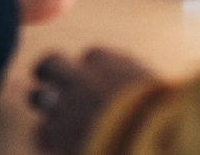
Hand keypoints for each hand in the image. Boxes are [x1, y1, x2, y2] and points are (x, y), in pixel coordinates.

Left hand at [31, 49, 155, 154]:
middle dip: (48, 71)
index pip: (92, 56)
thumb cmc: (161, 112)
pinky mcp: (58, 132)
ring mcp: (67, 104)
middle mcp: (81, 77)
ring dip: (44, 103)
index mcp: (108, 62)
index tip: (95, 79)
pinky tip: (58, 142)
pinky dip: (49, 136)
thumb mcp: (156, 87)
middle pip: (51, 63)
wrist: (147, 134)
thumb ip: (136, 81)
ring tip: (51, 112)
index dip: (91, 69)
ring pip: (38, 96)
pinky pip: (42, 131)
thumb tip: (135, 84)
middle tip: (48, 79)